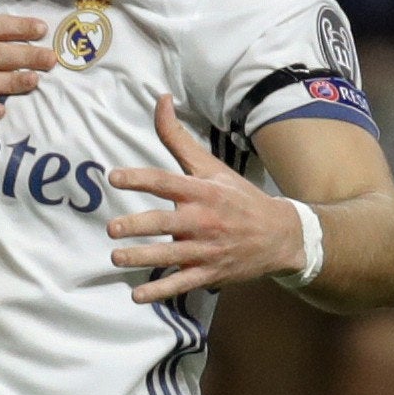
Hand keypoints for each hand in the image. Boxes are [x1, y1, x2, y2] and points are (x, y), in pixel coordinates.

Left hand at [107, 94, 304, 302]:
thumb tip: (160, 99)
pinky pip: (182, 283)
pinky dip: (160, 292)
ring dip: (142, 258)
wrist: (281, 236)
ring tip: (116, 257)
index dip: (140, 179)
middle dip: (139, 226)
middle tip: (112, 228)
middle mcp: (203, 220)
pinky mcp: (210, 273)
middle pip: (167, 223)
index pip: (166, 182)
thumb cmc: (238, 197)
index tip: (114, 177)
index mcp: (202, 191)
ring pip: (171, 256)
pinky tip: (137, 296)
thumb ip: (178, 138)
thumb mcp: (212, 166)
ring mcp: (207, 249)